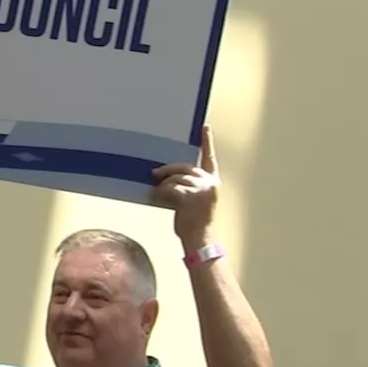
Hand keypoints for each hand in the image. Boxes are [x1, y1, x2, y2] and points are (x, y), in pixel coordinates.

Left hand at [152, 125, 219, 245]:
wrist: (200, 240)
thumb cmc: (195, 223)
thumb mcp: (196, 201)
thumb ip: (187, 186)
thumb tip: (164, 177)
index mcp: (213, 183)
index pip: (209, 158)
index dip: (207, 142)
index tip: (205, 126)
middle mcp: (210, 183)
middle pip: (185, 167)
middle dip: (168, 170)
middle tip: (154, 173)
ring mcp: (201, 189)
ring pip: (175, 178)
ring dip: (163, 186)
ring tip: (158, 194)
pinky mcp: (191, 196)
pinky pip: (170, 188)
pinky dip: (161, 193)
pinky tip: (157, 198)